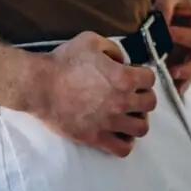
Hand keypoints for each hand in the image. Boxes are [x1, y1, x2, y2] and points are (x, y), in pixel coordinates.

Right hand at [32, 32, 157, 157]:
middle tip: (133, 94)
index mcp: (123, 78)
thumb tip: (122, 60)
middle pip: (150, 104)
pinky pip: (122, 149)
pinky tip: (120, 133)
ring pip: (141, 129)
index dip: (144, 75)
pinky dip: (126, 142)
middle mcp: (122, 102)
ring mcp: (110, 122)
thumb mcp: (91, 41)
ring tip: (129, 115)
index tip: (136, 75)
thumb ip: (112, 49)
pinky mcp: (96, 137)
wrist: (40, 86)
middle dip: (144, 96)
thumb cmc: (64, 61)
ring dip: (138, 120)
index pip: (150, 79)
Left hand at [147, 0, 190, 93]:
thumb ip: (165, 4)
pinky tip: (164, 94)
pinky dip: (171, 88)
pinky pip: (175, 81)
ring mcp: (183, 57)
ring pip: (188, 75)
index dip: (184, 36)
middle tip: (172, 71)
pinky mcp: (171, 64)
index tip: (167, 33)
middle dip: (186, 68)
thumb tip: (160, 23)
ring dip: (179, 81)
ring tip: (169, 87)